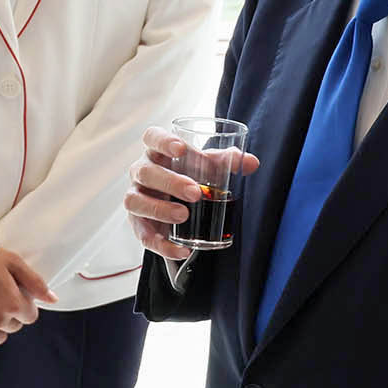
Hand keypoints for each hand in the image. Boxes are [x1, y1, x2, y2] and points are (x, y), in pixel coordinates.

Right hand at [125, 128, 258, 262]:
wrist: (173, 200)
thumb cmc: (188, 175)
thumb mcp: (206, 166)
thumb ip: (226, 162)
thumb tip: (251, 163)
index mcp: (157, 152)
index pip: (151, 137)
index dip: (162, 141)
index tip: (180, 148)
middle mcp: (141, 172)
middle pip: (145, 171)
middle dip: (170, 182)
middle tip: (195, 192)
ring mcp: (136, 197)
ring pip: (136, 201)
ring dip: (160, 210)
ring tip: (184, 215)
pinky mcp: (138, 224)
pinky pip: (144, 236)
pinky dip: (163, 245)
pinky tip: (182, 250)